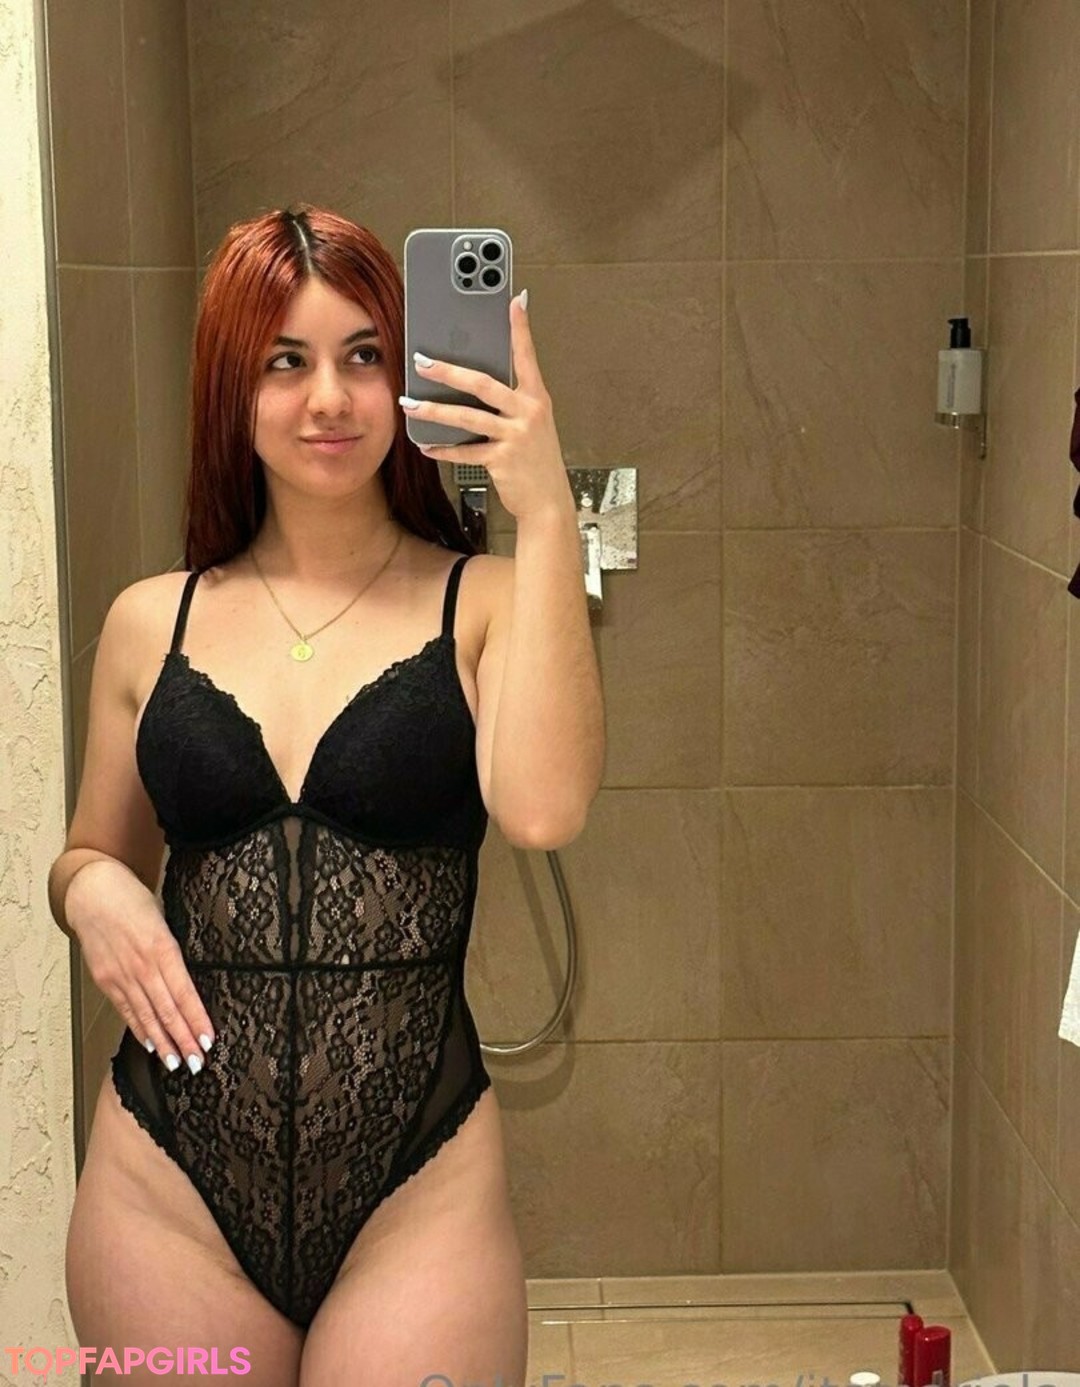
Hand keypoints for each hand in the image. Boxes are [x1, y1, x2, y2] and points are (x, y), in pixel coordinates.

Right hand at [67, 860, 214, 1075]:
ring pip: (146, 1015)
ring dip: (162, 1043)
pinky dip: (139, 1029)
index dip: (196, 1019)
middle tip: (197, 1063)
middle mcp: (141, 966)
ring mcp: (121, 975)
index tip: (208, 1041)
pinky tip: (151, 1045)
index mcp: (162, 948)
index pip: (183, 993)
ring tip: (177, 1064)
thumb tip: (188, 980)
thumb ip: (173, 951)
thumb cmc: (134, 901)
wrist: (92, 892)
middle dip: (182, 1040)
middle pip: (166, 1010)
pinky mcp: (105, 980)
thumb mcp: (163, 920)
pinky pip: (126, 1010)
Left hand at [400, 292, 574, 522]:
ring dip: (434, 411)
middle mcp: (527, 413)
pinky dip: (442, 449)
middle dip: (449, 371)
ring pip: (467, 417)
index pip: (526, 356)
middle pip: (483, 384)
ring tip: (409, 405)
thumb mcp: (532, 425)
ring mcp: (515, 436)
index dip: (520, 328)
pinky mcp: (502, 460)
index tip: (514, 301)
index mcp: (536, 399)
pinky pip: (464, 452)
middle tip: (422, 361)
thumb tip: (475, 384)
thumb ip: (511, 403)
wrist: (548, 502)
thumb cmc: (536, 461)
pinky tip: (425, 445)